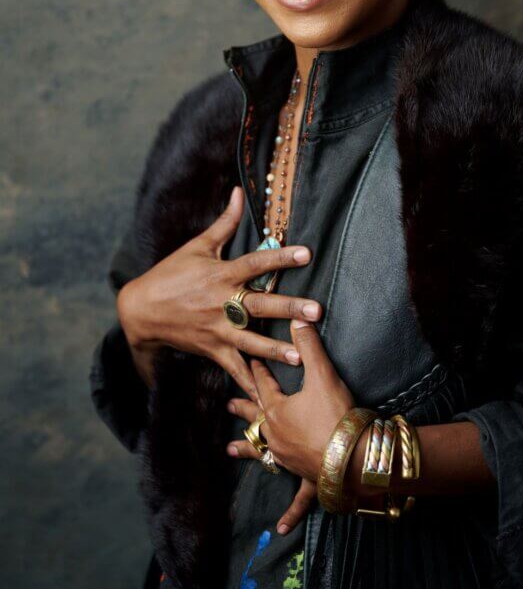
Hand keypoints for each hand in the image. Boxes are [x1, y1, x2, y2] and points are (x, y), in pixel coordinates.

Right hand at [116, 187, 322, 397]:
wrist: (140, 311)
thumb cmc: (171, 274)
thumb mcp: (197, 246)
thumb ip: (224, 223)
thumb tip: (239, 192)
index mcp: (221, 275)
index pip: (256, 263)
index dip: (281, 257)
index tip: (306, 253)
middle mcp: (222, 303)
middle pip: (260, 304)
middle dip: (289, 308)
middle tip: (316, 311)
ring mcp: (218, 329)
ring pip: (251, 340)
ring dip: (276, 349)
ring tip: (300, 355)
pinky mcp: (212, 349)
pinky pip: (234, 368)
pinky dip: (250, 382)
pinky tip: (268, 396)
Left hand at [226, 319, 354, 531]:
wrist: (355, 458)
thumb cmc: (336, 415)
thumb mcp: (323, 374)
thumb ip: (309, 346)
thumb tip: (299, 319)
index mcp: (277, 411)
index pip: (263, 385)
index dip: (257, 370)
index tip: (247, 360)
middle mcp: (276, 437)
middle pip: (255, 419)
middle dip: (242, 410)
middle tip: (227, 405)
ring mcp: (289, 460)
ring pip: (263, 454)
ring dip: (248, 451)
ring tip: (230, 450)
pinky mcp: (307, 479)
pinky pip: (296, 499)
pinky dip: (289, 514)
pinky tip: (281, 529)